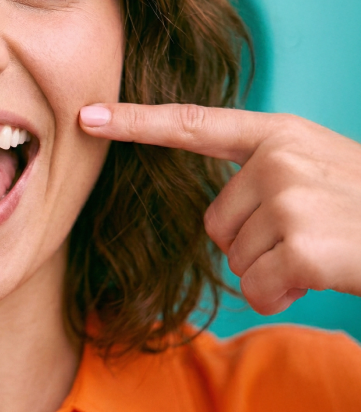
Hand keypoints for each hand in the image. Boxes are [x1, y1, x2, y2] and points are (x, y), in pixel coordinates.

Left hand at [80, 103, 360, 314]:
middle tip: (310, 236)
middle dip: (253, 243)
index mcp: (279, 135)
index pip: (193, 126)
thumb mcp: (318, 172)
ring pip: (234, 257)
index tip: (87, 115)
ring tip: (323, 251)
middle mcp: (278, 158)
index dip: (136, 121)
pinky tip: (324, 276)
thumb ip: (263, 176)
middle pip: (213, 223)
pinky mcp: (302, 243)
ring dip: (273, 269)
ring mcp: (290, 197)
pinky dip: (286, 296)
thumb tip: (218, 222)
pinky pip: (256, 288)